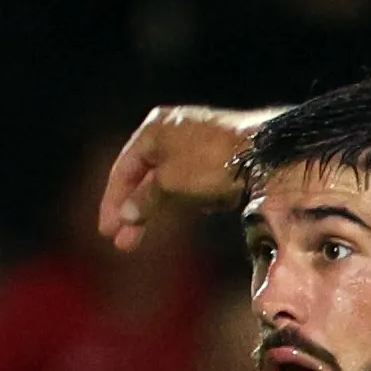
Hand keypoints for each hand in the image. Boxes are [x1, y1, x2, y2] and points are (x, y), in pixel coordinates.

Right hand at [97, 108, 252, 249]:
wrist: (264, 154)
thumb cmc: (212, 163)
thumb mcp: (170, 183)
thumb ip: (145, 200)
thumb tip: (126, 215)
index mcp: (153, 129)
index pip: (122, 170)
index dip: (112, 203)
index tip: (106, 231)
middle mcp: (171, 131)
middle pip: (143, 177)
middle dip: (131, 211)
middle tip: (122, 242)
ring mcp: (195, 144)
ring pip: (166, 182)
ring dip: (153, 209)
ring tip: (142, 237)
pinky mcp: (216, 157)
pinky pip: (188, 182)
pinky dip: (179, 200)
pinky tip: (181, 214)